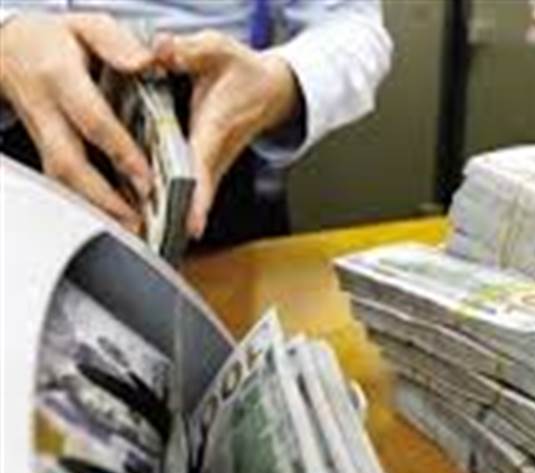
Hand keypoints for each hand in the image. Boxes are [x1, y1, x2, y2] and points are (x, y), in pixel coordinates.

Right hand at [0, 13, 153, 231]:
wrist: (7, 51)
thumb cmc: (54, 41)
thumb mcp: (86, 26)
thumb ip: (116, 42)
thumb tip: (147, 62)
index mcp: (60, 78)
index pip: (93, 121)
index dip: (120, 152)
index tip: (145, 180)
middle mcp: (47, 113)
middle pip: (70, 164)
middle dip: (103, 198)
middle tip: (136, 222)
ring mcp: (41, 136)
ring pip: (63, 181)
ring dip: (96, 210)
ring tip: (130, 231)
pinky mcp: (44, 150)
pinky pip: (64, 182)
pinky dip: (88, 205)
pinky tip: (114, 220)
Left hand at [154, 30, 297, 237]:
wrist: (271, 93)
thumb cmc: (248, 77)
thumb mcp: (220, 51)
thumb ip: (189, 49)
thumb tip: (160, 50)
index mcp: (213, 133)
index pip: (202, 170)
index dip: (196, 198)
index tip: (190, 226)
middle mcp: (213, 156)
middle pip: (195, 196)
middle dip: (176, 220)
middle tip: (150, 240)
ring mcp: (212, 166)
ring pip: (191, 198)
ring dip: (172, 216)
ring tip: (143, 235)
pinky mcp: (207, 166)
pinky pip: (187, 190)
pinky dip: (172, 202)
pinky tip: (147, 209)